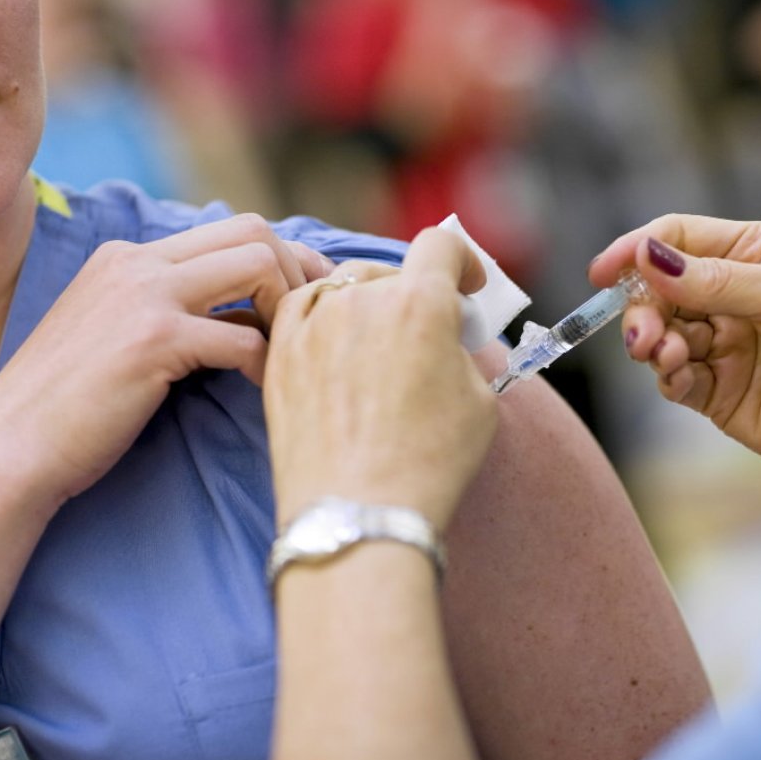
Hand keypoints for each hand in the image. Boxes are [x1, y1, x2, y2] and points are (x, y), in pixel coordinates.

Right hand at [0, 214, 332, 513]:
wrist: (11, 448)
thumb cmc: (72, 406)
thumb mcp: (120, 335)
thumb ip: (175, 310)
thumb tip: (250, 316)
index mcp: (130, 257)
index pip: (232, 229)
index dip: (286, 258)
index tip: (314, 294)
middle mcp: (138, 263)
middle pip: (253, 230)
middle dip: (299, 271)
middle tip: (320, 319)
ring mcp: (144, 296)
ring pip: (258, 265)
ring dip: (291, 307)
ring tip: (295, 352)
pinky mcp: (152, 341)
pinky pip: (244, 340)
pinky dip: (269, 365)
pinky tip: (267, 390)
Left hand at [264, 228, 497, 528]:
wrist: (357, 514)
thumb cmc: (428, 464)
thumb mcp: (479, 402)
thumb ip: (463, 352)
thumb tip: (447, 341)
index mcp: (419, 304)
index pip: (441, 246)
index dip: (461, 260)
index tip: (465, 286)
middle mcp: (362, 301)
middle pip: (392, 272)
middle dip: (415, 295)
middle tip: (425, 336)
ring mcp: (313, 324)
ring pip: (345, 288)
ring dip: (368, 306)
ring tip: (378, 346)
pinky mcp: (280, 352)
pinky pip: (301, 308)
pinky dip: (322, 315)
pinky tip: (334, 342)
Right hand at [590, 214, 760, 500]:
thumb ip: (716, 280)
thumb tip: (649, 257)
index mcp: (756, 253)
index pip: (680, 238)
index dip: (638, 250)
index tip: (604, 272)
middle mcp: (733, 296)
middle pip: (659, 289)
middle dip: (643, 307)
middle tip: (643, 332)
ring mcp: (723, 345)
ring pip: (660, 334)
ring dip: (652, 342)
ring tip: (663, 354)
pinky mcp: (717, 392)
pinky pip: (673, 377)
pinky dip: (667, 375)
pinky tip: (680, 376)